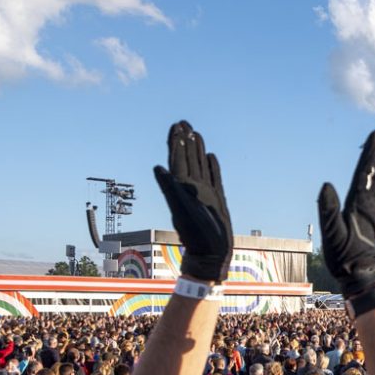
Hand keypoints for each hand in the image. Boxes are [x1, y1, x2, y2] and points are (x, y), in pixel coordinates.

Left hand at [153, 121, 233, 281]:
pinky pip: (214, 177)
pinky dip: (211, 165)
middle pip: (187, 158)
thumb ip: (169, 188)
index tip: (176, 126)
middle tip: (183, 122)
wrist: (212, 252)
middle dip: (184, 141)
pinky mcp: (216, 198)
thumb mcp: (180, 210)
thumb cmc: (196, 235)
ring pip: (200, 165)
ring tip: (195, 133)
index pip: (177, 159)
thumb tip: (157, 168)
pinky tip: (210, 156)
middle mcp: (192, 187)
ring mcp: (205, 192)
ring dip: (197, 149)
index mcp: (181, 187)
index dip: (175, 143)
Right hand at [317, 130, 374, 298]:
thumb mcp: (332, 234)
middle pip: (373, 175)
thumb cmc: (344, 258)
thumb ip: (328, 210)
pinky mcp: (368, 220)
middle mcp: (367, 206)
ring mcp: (369, 213)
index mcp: (359, 206)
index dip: (371, 154)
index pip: (365, 174)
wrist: (359, 276)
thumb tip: (326, 185)